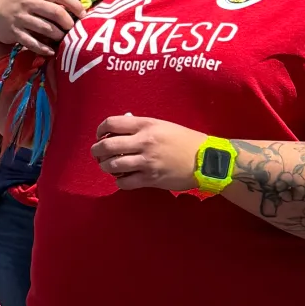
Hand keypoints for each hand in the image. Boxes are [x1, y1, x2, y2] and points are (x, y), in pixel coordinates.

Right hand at [0, 0, 85, 55]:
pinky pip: (33, 43)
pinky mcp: (14, 33)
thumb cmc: (19, 5)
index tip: (83, 14)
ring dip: (58, 37)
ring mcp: (21, 18)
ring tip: (63, 40)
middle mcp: (28, 3)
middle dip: (68, 23)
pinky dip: (44, 49)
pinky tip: (51, 51)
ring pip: (46, 29)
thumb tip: (76, 9)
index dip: (75, 5)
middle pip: (56, 12)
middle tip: (73, 30)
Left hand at [91, 114, 207, 191]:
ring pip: (111, 165)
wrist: (207, 159)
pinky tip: (124, 178)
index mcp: (146, 125)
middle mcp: (144, 142)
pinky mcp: (151, 178)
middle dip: (97, 151)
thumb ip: (140, 128)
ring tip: (110, 166)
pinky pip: (123, 182)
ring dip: (106, 167)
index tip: (100, 136)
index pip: (111, 123)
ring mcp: (147, 161)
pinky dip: (119, 181)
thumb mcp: (162, 126)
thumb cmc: (185, 141)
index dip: (100, 130)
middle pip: (106, 146)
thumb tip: (117, 133)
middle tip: (98, 154)